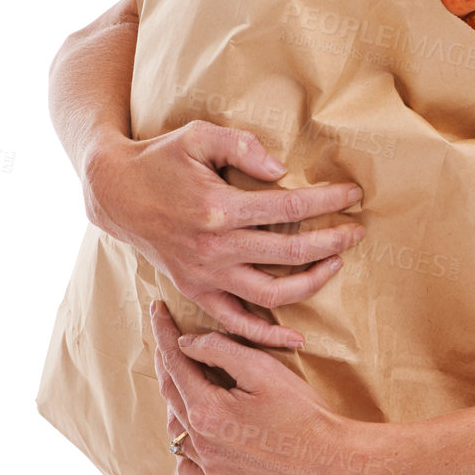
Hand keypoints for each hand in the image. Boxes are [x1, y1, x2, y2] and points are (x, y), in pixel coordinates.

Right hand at [87, 121, 364, 348]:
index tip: (353, 194)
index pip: (291, 210)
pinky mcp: (195, 291)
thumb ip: (242, 146)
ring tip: (336, 264)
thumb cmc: (160, 159)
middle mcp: (215, 249)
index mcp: (220, 208)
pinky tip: (296, 337)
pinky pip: (236, 322)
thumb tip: (281, 169)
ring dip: (312, 283)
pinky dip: (266, 336)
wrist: (115, 192)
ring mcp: (205, 276)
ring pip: (272, 295)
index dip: (328, 202)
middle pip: (291, 254)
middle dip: (333, 241)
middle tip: (358, 231)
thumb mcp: (198, 136)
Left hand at [150, 300, 385, 474]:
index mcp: (207, 410)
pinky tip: (198, 434)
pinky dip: (186, 446)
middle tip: (168, 340)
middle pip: (171, 393)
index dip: (164, 333)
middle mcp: (201, 442)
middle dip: (168, 362)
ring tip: (185, 383)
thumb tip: (187, 343)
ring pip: (176, 431)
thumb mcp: (265, 370)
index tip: (157, 310)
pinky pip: (189, 466)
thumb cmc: (304, 413)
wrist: (331, 462)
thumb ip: (222, 350)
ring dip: (177, 403)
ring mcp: (211, 468)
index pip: (175, 362)